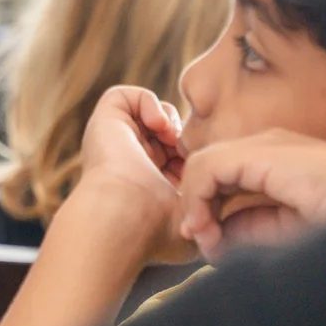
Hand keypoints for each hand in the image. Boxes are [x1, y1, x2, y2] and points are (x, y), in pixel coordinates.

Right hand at [56, 87, 192, 264]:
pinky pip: (125, 95)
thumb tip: (222, 209)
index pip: (174, 158)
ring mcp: (114, 141)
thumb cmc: (154, 229)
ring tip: (172, 137)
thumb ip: (207, 210)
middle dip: (182, 137)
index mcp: (143, 186)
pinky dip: (148, 102)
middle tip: (188, 151)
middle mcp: (127, 162)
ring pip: (145, 113)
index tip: (201, 169)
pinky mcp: (104, 121)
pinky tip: (159, 125)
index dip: (193, 157)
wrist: (122, 217)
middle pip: (163, 134)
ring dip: (167, 119)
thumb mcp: (191, 220)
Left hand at [176, 130, 325, 257]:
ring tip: (206, 239)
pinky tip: (205, 226)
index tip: (209, 244)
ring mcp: (270, 144)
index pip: (225, 176)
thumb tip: (210, 232)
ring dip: (196, 204)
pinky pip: (208, 166)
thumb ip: (252, 227)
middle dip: (198, 206)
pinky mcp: (265, 152)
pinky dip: (197, 196)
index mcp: (284, 162)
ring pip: (204, 165)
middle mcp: (273, 147)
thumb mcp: (291, 231)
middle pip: (212, 169)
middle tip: (203, 242)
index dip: (207, 207)